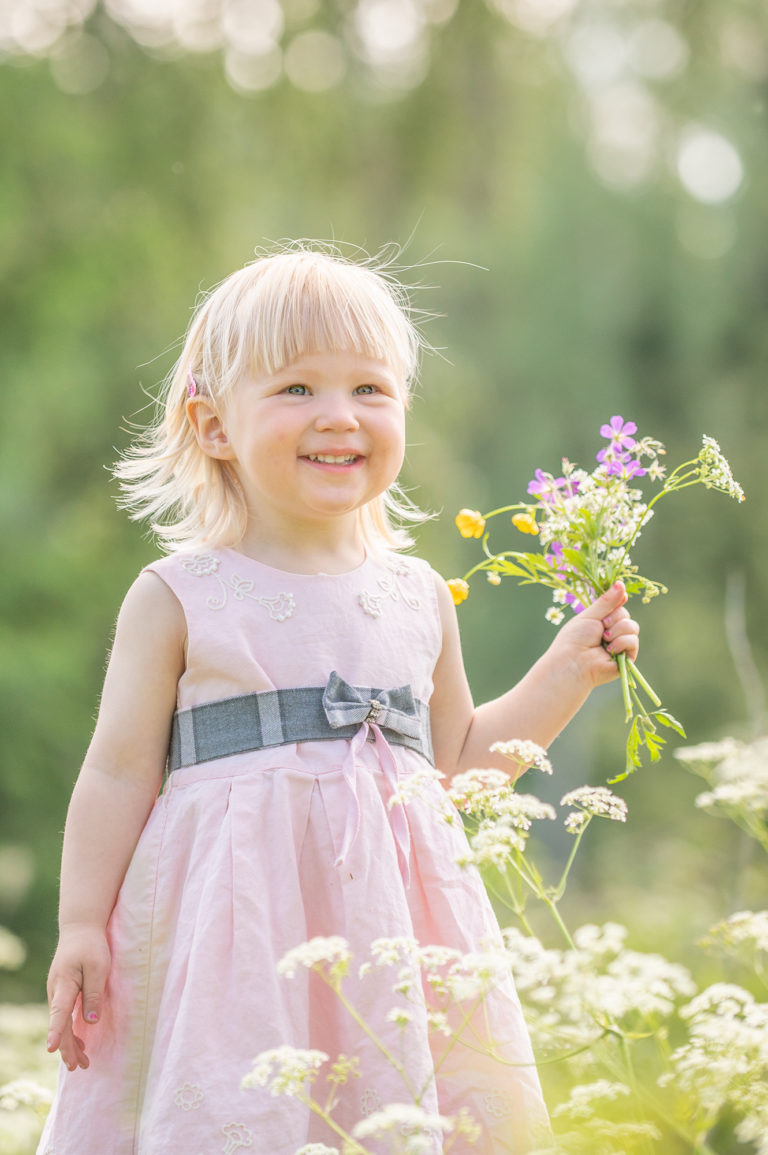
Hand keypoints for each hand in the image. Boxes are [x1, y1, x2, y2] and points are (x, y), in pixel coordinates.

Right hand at [46, 925, 110, 1070]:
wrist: (80, 929)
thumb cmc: (91, 946)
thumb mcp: (98, 967)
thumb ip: (93, 994)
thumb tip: (90, 1023)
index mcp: (64, 984)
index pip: (59, 1012)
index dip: (57, 1032)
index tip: (52, 1049)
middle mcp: (56, 991)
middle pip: (60, 1024)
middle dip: (68, 1048)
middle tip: (78, 1068)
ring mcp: (57, 992)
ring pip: (62, 1022)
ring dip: (70, 1043)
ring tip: (81, 1063)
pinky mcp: (62, 992)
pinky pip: (64, 1016)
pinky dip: (70, 1031)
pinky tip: (79, 1043)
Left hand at [553, 581, 639, 688]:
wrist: (573, 662)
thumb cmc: (575, 639)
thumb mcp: (590, 615)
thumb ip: (607, 601)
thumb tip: (621, 583)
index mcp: (602, 620)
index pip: (618, 605)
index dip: (618, 602)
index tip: (618, 599)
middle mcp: (613, 631)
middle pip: (626, 614)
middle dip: (613, 618)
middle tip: (601, 627)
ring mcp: (621, 644)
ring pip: (633, 626)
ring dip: (617, 630)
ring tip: (604, 639)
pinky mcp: (627, 657)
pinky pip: (633, 641)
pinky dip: (621, 643)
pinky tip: (609, 650)